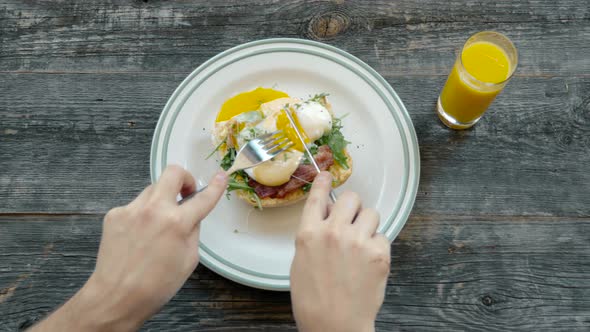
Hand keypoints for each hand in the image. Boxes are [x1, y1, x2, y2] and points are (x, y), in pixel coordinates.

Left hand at [31, 165, 227, 330]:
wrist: (117, 297)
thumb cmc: (158, 285)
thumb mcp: (189, 259)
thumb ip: (192, 231)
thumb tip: (191, 215)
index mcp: (177, 223)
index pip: (203, 198)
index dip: (216, 186)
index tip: (221, 176)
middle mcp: (154, 209)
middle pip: (172, 173)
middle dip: (184, 178)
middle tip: (186, 193)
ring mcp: (131, 209)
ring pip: (152, 189)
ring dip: (161, 200)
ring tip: (158, 224)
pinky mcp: (114, 214)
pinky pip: (135, 205)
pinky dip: (142, 214)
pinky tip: (138, 236)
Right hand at [290, 172, 390, 331]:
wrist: (333, 324)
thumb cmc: (312, 300)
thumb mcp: (301, 261)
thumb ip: (313, 235)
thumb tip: (324, 219)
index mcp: (309, 233)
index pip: (318, 196)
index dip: (324, 182)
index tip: (328, 175)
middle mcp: (333, 231)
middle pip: (351, 198)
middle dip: (352, 207)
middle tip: (352, 221)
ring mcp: (358, 241)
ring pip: (371, 213)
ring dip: (367, 225)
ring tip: (361, 244)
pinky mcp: (379, 254)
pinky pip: (383, 236)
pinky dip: (378, 246)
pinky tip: (368, 262)